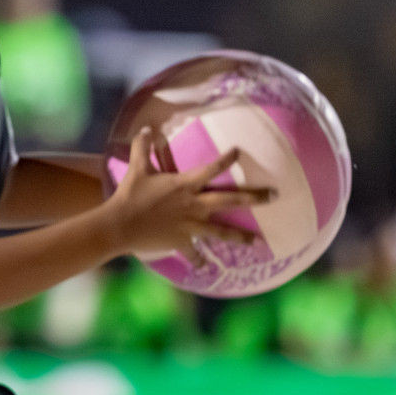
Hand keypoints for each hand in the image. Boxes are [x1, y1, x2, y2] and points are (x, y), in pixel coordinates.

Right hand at [104, 127, 274, 265]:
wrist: (121, 225)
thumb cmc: (130, 195)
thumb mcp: (137, 169)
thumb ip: (142, 147)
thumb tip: (146, 128)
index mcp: (185, 185)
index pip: (212, 169)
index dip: (226, 159)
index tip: (239, 152)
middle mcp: (193, 204)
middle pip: (230, 200)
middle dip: (254, 197)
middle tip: (275, 196)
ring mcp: (190, 225)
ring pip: (221, 232)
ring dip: (241, 237)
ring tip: (258, 242)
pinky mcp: (181, 241)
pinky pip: (194, 252)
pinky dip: (199, 260)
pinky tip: (206, 267)